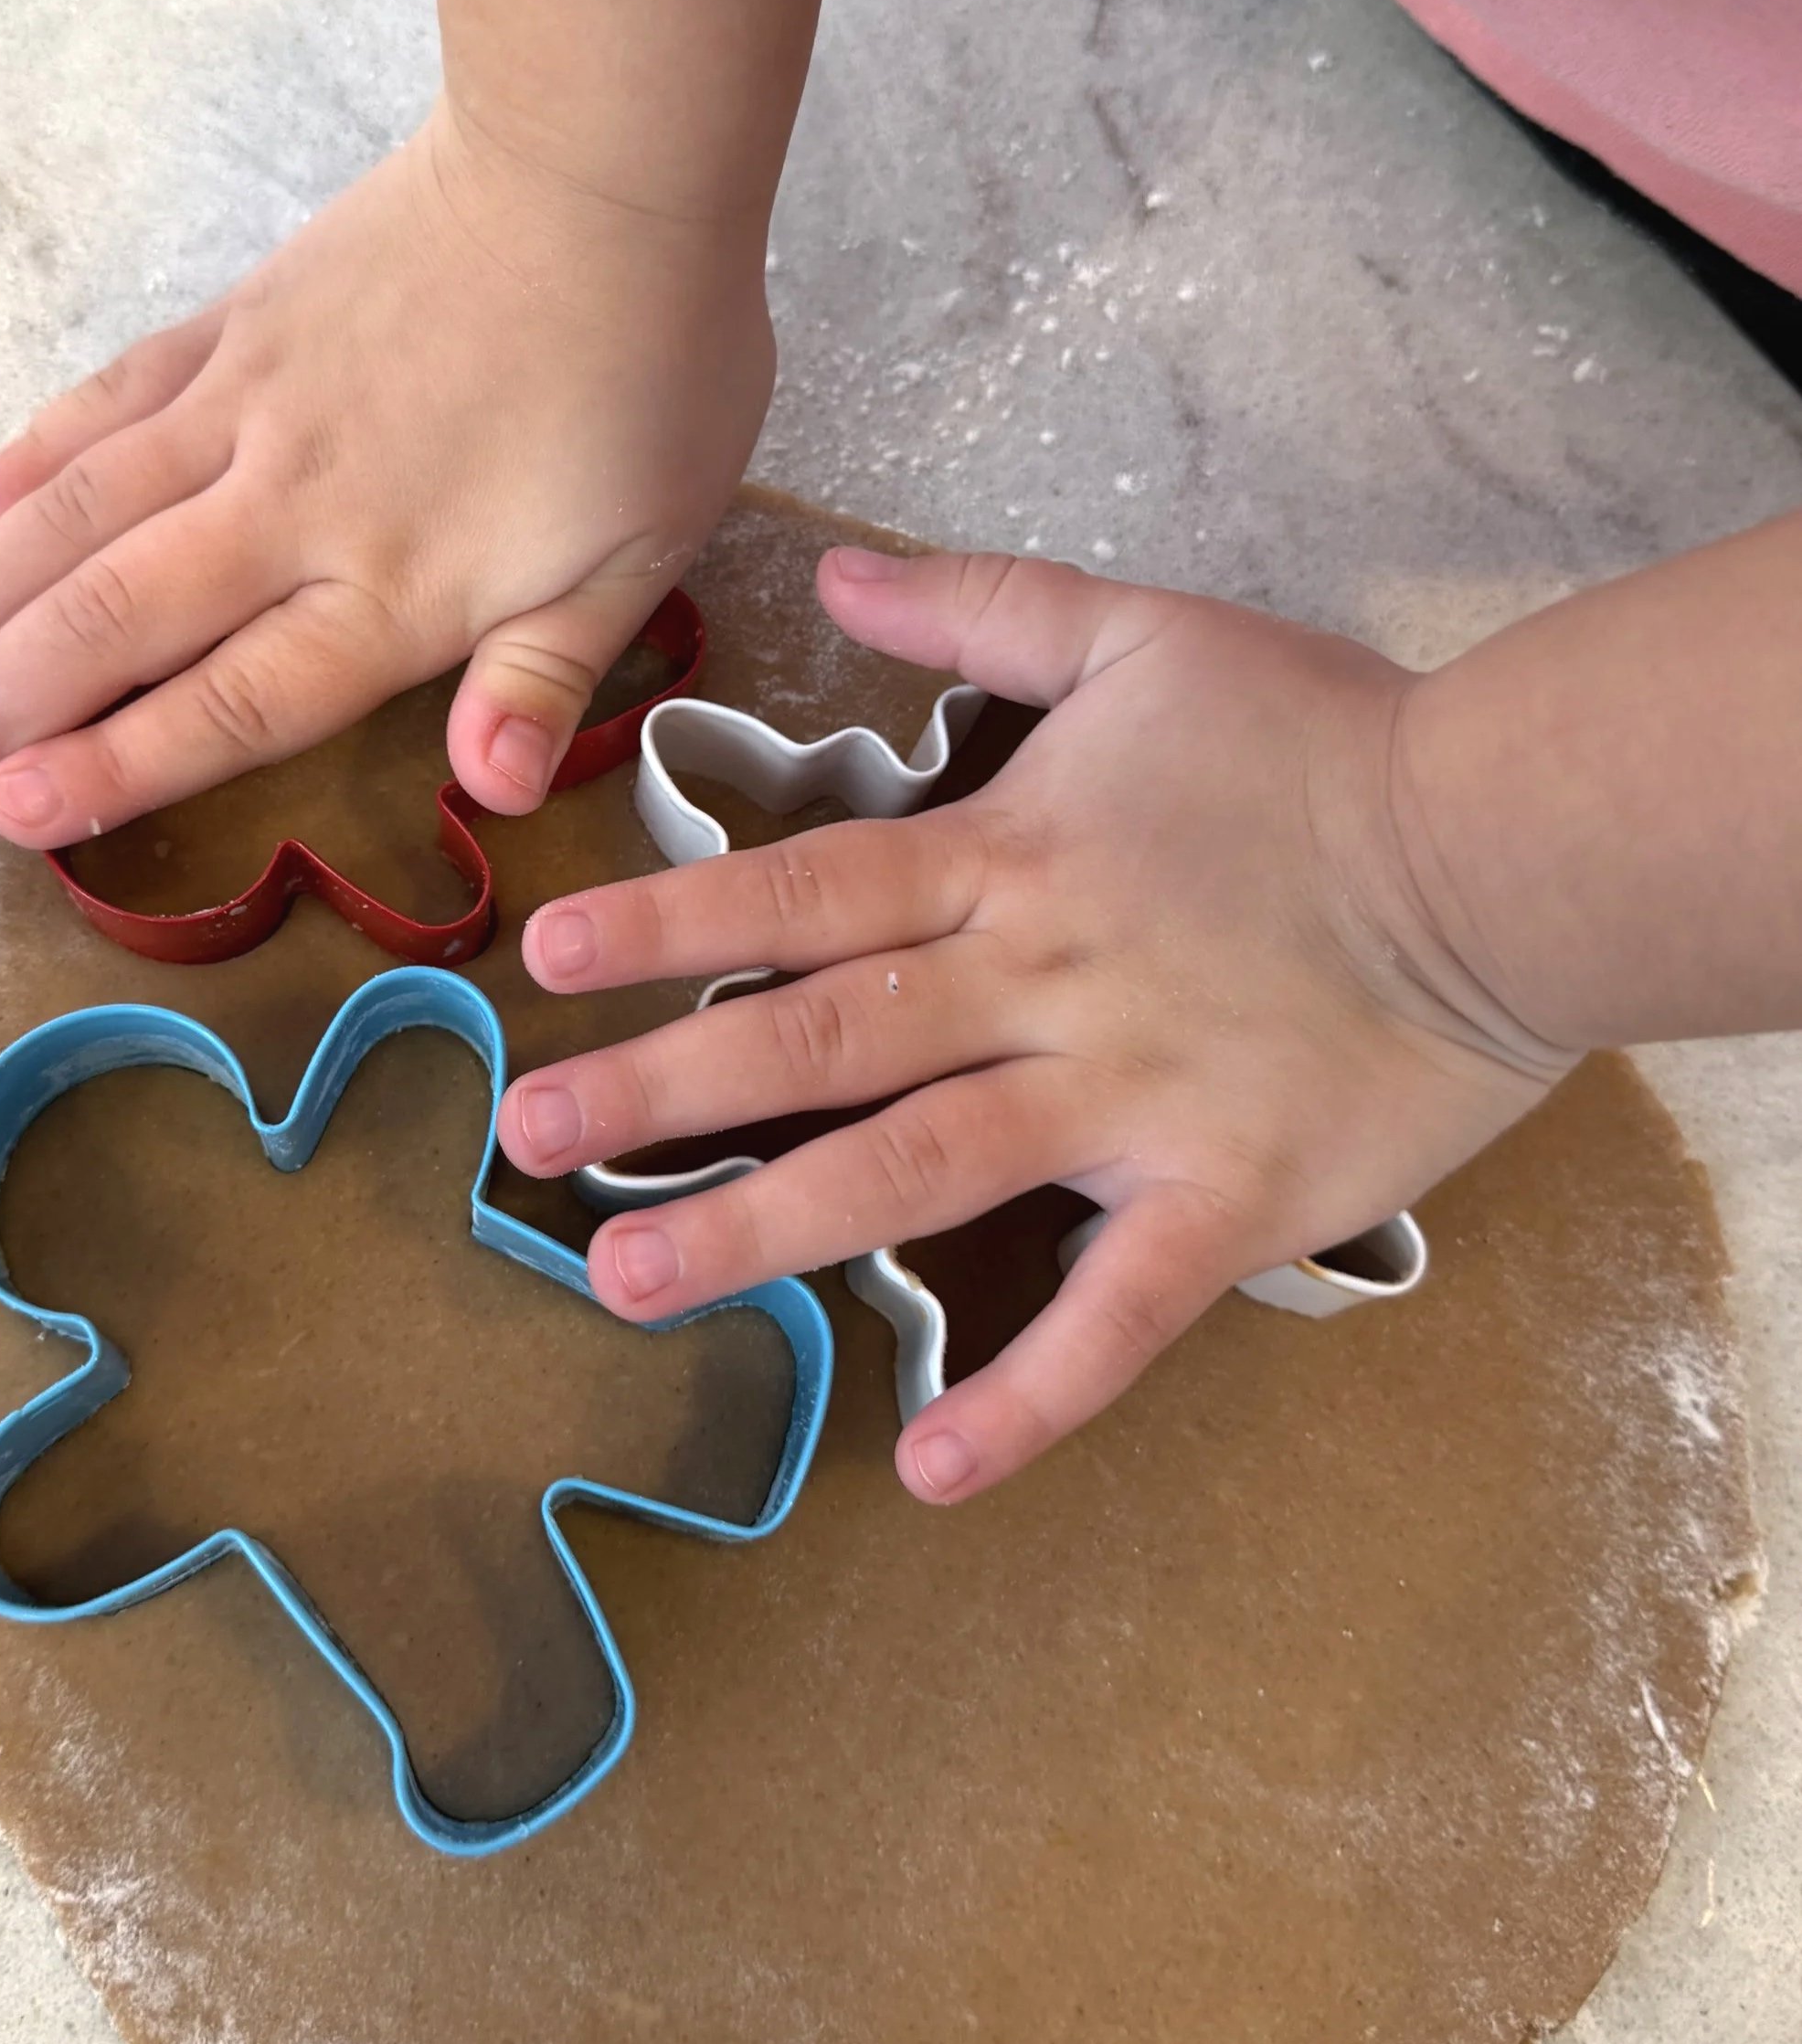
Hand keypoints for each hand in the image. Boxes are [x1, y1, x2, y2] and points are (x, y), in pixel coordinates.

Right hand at [0, 103, 774, 843]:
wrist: (603, 170)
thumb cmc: (644, 378)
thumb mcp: (633, 554)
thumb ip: (547, 675)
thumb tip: (495, 789)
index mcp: (391, 586)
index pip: (231, 700)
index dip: (115, 765)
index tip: (8, 818)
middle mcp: (290, 506)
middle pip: (113, 621)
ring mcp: (245, 408)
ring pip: (73, 516)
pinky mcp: (233, 327)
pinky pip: (103, 405)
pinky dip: (21, 464)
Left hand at [499, 547, 1569, 1504]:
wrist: (1516, 852)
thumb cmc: (1327, 743)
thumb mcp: (1143, 637)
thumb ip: (977, 606)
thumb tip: (835, 572)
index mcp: (1012, 858)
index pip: (809, 895)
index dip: (674, 924)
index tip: (550, 969)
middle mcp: (1041, 984)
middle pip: (825, 1040)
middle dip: (668, 1092)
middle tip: (528, 1148)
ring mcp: (1127, 1100)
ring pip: (921, 1169)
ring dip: (772, 1232)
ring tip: (633, 1283)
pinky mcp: (1223, 1200)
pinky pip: (1116, 1314)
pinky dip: (1032, 1395)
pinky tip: (931, 1470)